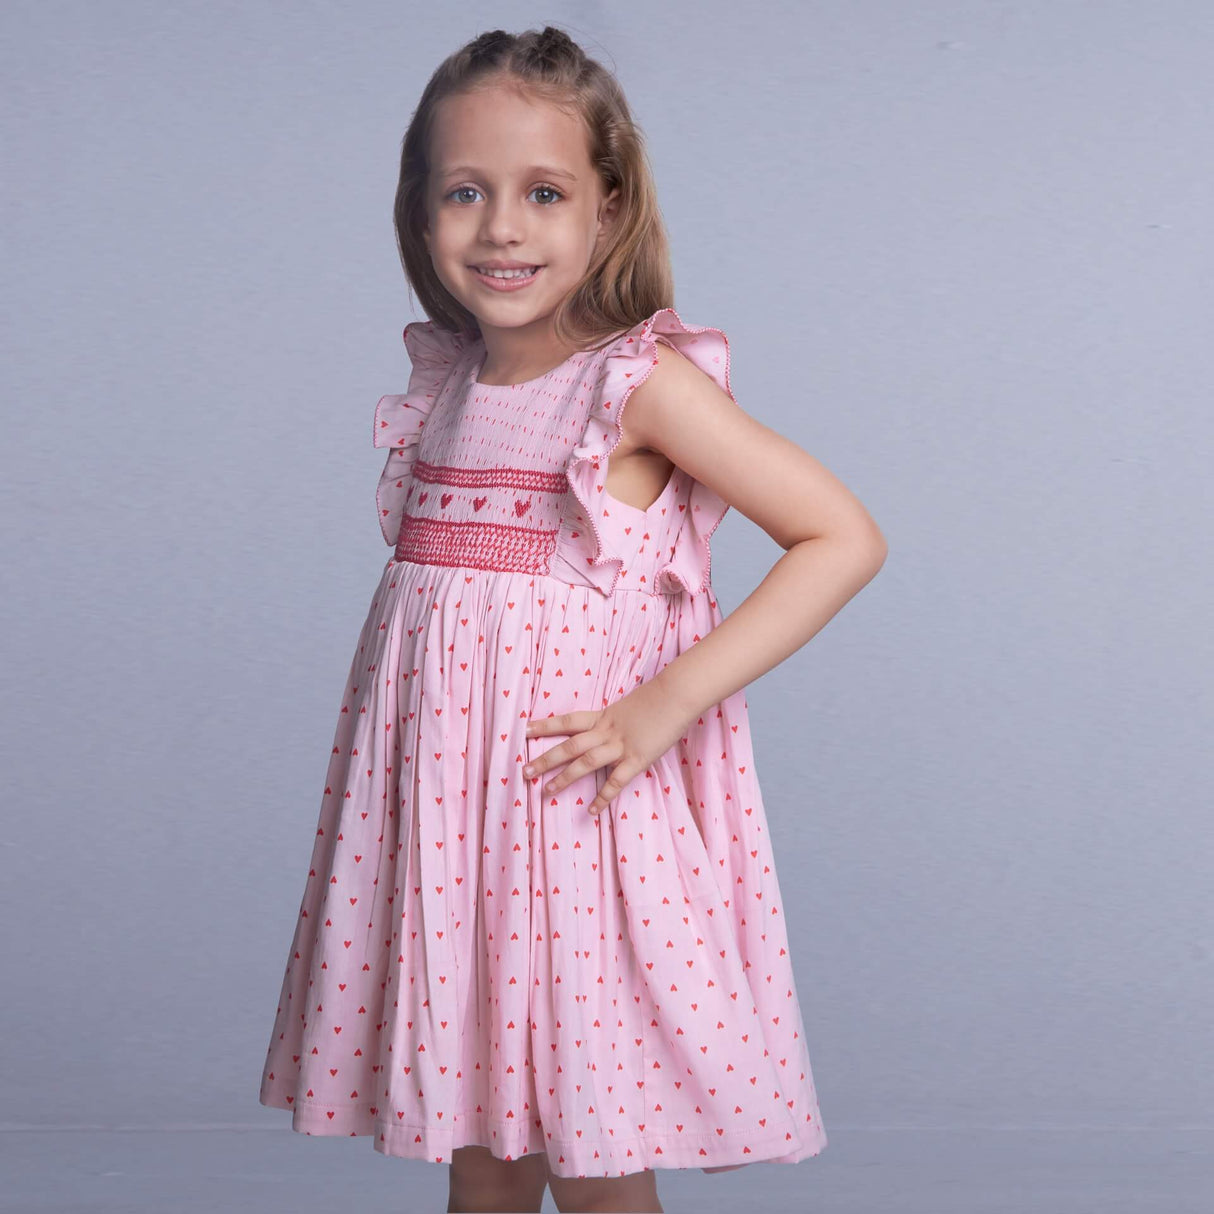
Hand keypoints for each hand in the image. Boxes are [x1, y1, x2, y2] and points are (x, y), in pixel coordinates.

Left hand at [522, 677, 693, 815]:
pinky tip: (591, 810)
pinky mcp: (637, 759)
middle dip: (546, 759)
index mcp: (605, 716)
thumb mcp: (631, 705)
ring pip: (586, 762)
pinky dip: (603, 797)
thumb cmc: (660, 696)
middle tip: (525, 771)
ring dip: (564, 778)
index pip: (568, 720)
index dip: (546, 726)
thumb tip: (612, 728)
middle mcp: (607, 731)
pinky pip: (616, 781)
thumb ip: (619, 720)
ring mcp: (621, 746)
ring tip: (546, 792)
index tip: (525, 730)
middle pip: (570, 745)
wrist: (678, 694)